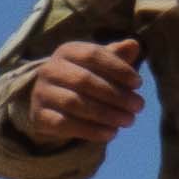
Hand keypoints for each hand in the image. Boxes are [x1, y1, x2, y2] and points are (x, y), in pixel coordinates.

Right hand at [16, 41, 145, 150]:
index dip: (118, 68)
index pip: (93, 55)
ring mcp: (41, 93)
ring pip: (74, 103)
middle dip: (116, 95)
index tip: (138, 83)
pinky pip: (64, 124)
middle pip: (84, 80)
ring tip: (129, 120)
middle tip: (139, 106)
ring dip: (106, 114)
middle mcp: (49, 69)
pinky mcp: (39, 116)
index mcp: (67, 51)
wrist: (55, 102)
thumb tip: (133, 45)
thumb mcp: (102, 64)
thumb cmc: (88, 77)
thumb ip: (118, 55)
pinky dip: (90, 130)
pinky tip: (111, 133)